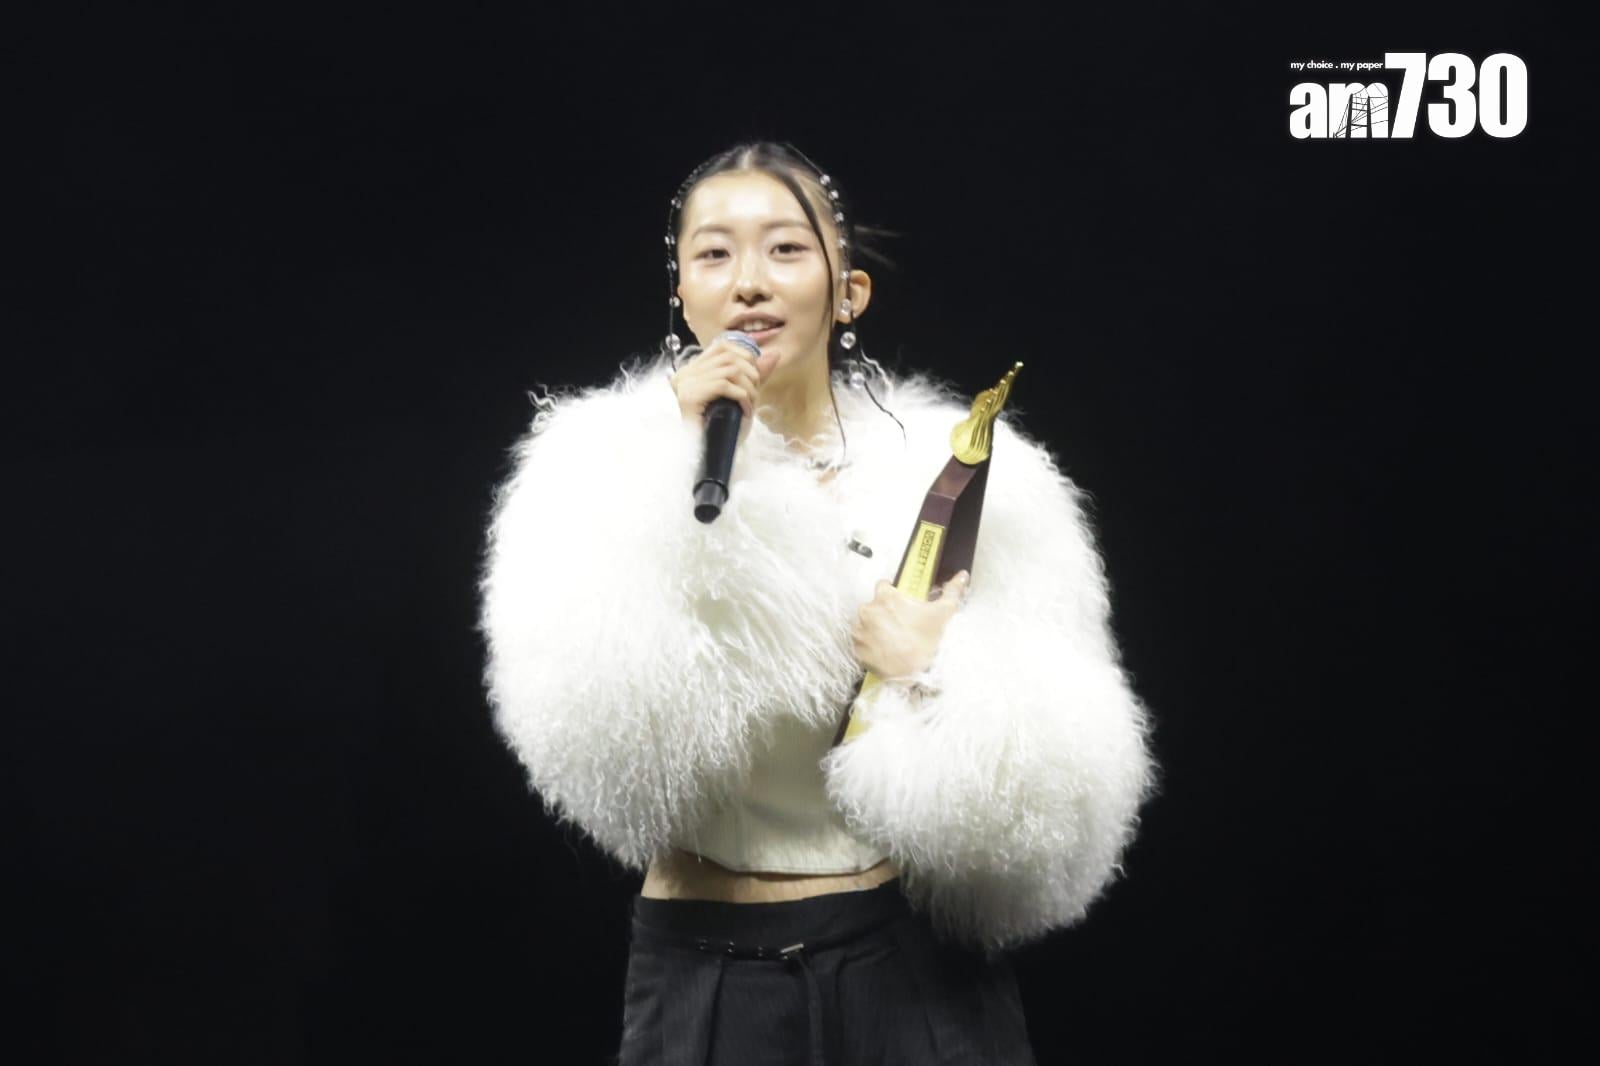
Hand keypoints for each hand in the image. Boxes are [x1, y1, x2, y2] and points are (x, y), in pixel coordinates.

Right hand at [668, 337, 780, 441]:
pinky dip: (741, 396)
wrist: (707, 456)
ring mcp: (685, 384)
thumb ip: (754, 374)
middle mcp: (685, 374)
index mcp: (693, 370)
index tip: (755, 376)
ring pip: (729, 370)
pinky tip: (745, 410)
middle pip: (728, 356)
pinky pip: (724, 385)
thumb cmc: (722, 429)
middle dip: (750, 373)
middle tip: (755, 395)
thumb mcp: (740, 396)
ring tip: (751, 404)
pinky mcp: (689, 397)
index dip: (744, 355)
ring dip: (748, 387)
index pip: (721, 346)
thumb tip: (775, 354)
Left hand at [851, 571, 970, 682]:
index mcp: (885, 597)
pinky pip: (860, 641)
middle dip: (884, 613)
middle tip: (900, 626)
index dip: (892, 593)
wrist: (913, 675)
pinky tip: (884, 650)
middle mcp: (867, 610)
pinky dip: (869, 644)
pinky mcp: (855, 648)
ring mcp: (859, 630)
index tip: (900, 604)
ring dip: (875, 628)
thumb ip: (952, 590)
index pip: (883, 586)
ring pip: (865, 623)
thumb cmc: (927, 641)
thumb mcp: (943, 614)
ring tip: (892, 640)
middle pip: (873, 606)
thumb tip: (963, 574)